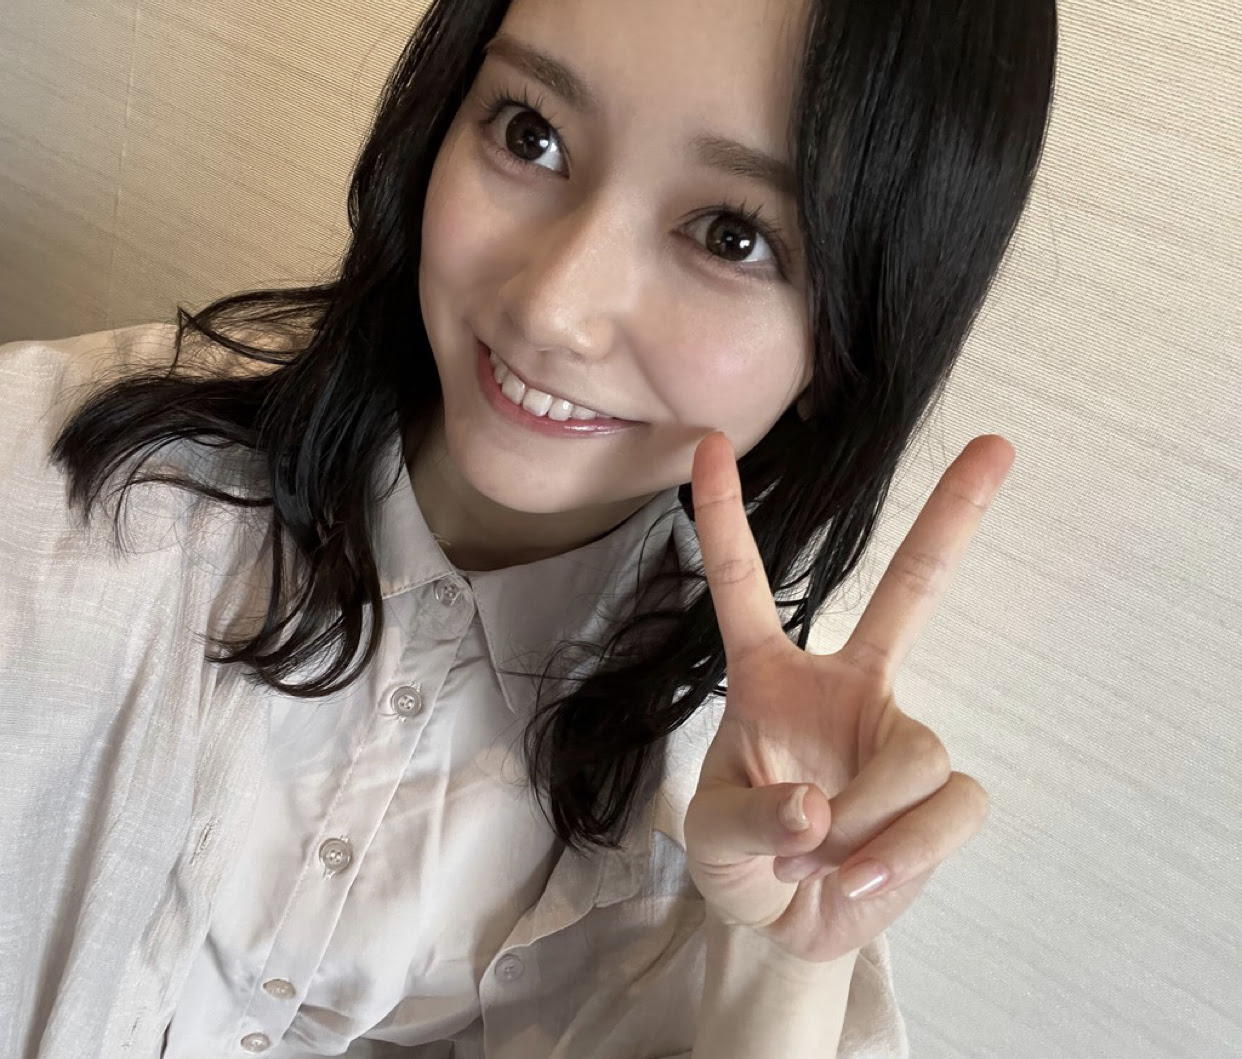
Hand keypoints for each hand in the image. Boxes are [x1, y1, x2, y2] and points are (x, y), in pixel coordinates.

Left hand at [683, 431, 1014, 962]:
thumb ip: (749, 820)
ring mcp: (897, 736)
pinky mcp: (940, 794)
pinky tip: (865, 877)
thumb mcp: (711, 841)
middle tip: (998, 447)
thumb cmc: (740, 861)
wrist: (787, 925)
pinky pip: (951, 806)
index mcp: (768, 679)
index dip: (723, 517)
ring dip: (870, 825)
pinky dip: (906, 852)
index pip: (744, 585)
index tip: (710, 444)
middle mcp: (845, 689)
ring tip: (827, 861)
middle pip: (910, 593)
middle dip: (952, 520)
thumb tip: (820, 807)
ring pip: (918, 755)